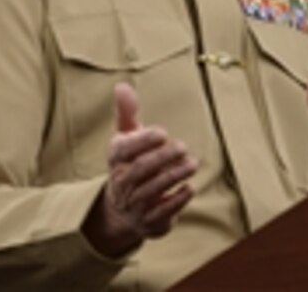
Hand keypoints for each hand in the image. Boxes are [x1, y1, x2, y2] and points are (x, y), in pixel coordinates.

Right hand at [83, 82, 197, 256]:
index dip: (143, 140)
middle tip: (183, 147)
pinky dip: (177, 199)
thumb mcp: (126, 138)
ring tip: (192, 164)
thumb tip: (122, 85)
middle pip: (140, 170)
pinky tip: (189, 187)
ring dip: (174, 175)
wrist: (121, 211)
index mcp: (116, 160)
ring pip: (153, 190)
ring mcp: (134, 204)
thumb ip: (127, 113)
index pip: (124, 149)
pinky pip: (162, 211)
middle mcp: (122, 183)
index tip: (163, 132)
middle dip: (163, 158)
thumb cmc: (130, 164)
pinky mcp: (149, 221)